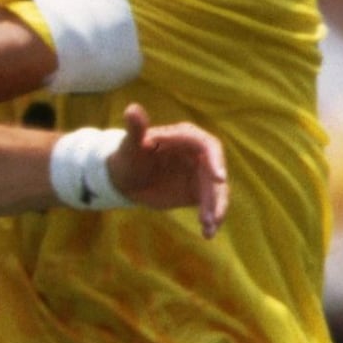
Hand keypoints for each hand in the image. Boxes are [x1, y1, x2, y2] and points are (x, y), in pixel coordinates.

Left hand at [106, 102, 228, 237]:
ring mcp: (201, 174)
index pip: (207, 146)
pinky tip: (208, 233)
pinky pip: (210, 204)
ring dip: (215, 210)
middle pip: (216, 173)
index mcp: (185, 137)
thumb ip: (135, 129)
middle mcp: (199, 155)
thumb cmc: (126, 157)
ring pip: (216, 191)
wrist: (124, 179)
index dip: (216, 161)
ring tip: (208, 228)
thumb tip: (132, 109)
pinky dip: (211, 218)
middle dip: (216, 195)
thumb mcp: (129, 146)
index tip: (218, 178)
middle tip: (212, 215)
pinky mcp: (199, 191)